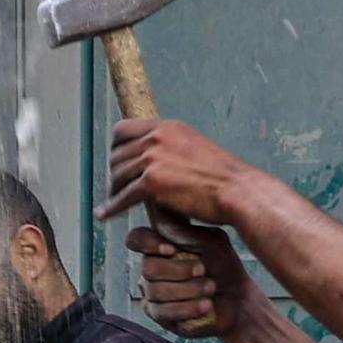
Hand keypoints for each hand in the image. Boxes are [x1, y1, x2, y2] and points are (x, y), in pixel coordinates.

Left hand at [100, 117, 255, 225]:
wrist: (236, 190)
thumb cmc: (221, 176)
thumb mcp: (193, 147)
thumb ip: (170, 147)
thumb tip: (152, 156)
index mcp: (167, 127)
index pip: (123, 129)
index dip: (115, 147)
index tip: (117, 162)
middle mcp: (157, 138)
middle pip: (117, 155)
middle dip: (115, 173)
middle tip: (117, 187)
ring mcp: (153, 159)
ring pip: (117, 176)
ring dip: (114, 191)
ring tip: (115, 202)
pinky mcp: (152, 183)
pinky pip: (123, 197)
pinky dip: (112, 208)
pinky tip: (105, 215)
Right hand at [130, 222, 258, 342]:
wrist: (238, 299)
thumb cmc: (224, 267)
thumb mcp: (210, 242)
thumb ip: (185, 233)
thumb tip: (160, 219)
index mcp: (161, 247)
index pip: (136, 239)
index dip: (147, 243)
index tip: (171, 250)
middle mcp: (151, 268)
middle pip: (147, 268)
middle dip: (179, 270)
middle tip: (203, 271)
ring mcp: (152, 292)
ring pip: (156, 291)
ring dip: (188, 289)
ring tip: (211, 288)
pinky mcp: (158, 315)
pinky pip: (162, 311)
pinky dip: (187, 307)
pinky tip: (205, 305)